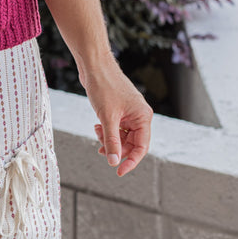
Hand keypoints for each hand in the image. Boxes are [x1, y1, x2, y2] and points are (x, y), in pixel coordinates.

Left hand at [78, 59, 152, 176]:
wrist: (95, 66)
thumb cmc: (104, 87)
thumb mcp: (107, 118)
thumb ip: (111, 141)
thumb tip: (114, 161)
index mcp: (143, 117)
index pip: (142, 147)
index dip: (131, 161)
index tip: (119, 172)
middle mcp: (139, 116)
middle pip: (131, 143)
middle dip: (116, 148)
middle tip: (101, 150)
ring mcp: (129, 114)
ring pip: (122, 137)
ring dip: (109, 139)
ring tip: (97, 132)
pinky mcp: (119, 111)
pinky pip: (116, 128)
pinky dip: (106, 131)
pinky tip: (96, 126)